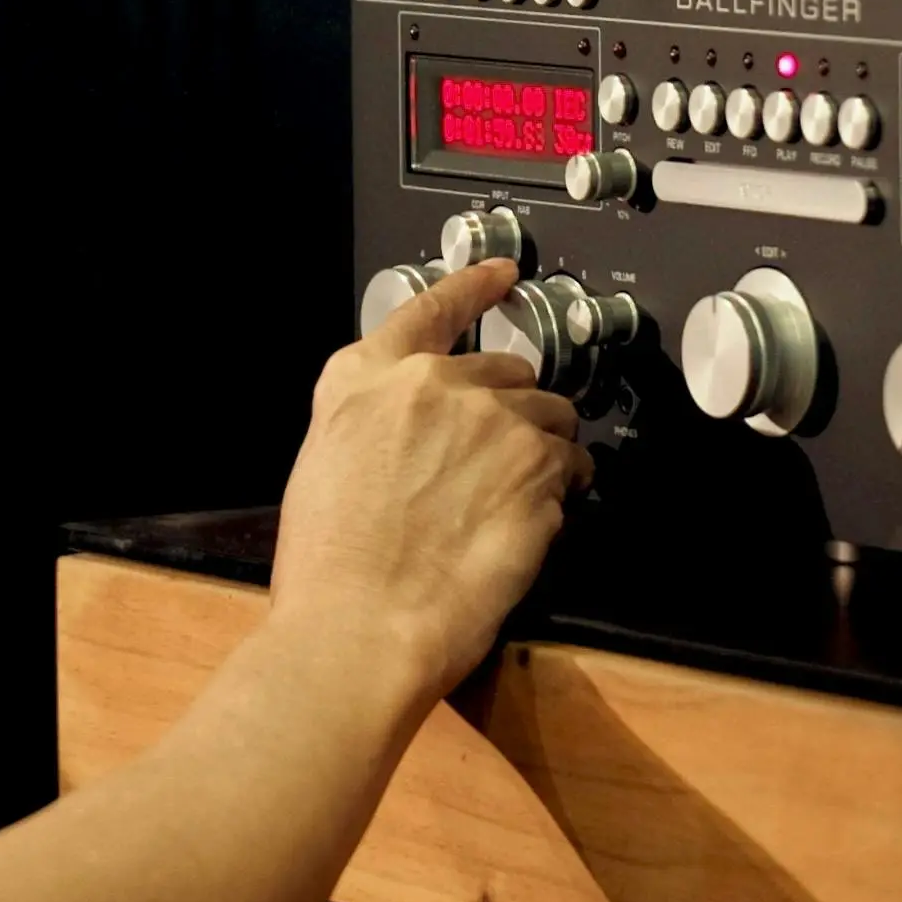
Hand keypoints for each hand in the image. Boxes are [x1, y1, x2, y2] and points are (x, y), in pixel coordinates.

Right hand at [268, 261, 587, 702]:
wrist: (358, 626)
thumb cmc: (329, 568)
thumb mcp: (327, 463)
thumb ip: (377, 424)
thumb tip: (416, 438)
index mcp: (365, 377)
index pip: (432, 307)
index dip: (475, 286)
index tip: (503, 274)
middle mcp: (432, 384)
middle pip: (507, 372)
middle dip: (510, 410)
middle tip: (492, 466)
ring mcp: (493, 422)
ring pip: (550, 416)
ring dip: (543, 450)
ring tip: (512, 503)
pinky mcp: (539, 469)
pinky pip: (573, 468)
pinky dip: (562, 492)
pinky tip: (528, 527)